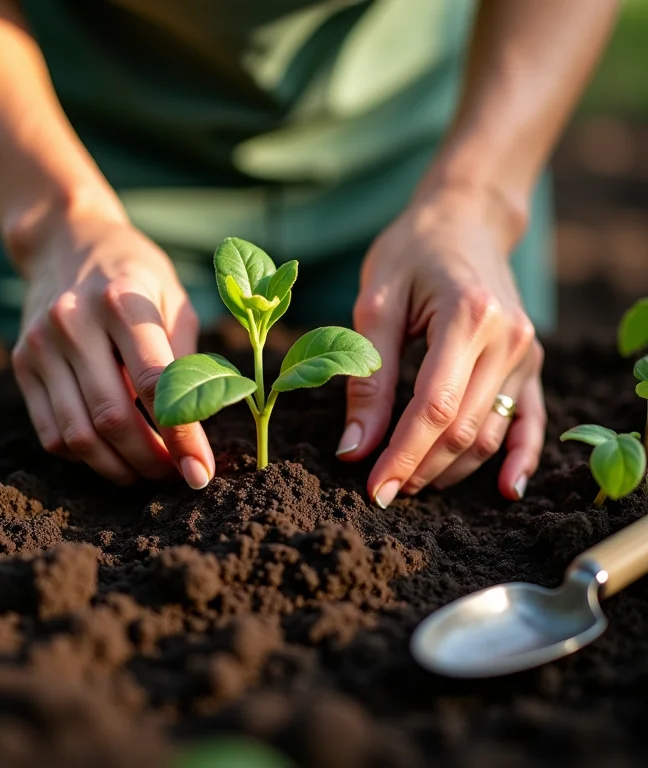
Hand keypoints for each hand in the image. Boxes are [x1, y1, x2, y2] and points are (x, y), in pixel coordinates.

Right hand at [10, 209, 213, 488]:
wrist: (66, 242)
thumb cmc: (136, 275)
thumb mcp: (174, 300)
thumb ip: (186, 359)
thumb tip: (199, 429)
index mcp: (121, 301)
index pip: (154, 385)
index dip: (182, 437)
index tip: (201, 473)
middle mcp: (73, 322)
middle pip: (113, 418)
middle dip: (151, 461)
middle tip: (177, 475)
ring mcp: (40, 345)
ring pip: (78, 435)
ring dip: (119, 468)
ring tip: (149, 472)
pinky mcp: (22, 364)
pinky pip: (51, 432)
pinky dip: (85, 457)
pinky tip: (113, 454)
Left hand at [337, 184, 545, 505]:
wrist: (464, 219)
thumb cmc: (412, 251)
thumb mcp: (376, 302)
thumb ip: (367, 376)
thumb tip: (354, 446)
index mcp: (467, 316)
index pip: (434, 407)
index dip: (402, 455)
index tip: (373, 488)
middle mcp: (507, 338)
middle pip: (463, 428)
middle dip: (420, 468)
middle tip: (382, 492)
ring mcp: (525, 352)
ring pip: (490, 433)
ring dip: (451, 468)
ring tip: (411, 484)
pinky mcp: (530, 361)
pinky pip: (529, 419)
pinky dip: (518, 457)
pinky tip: (505, 490)